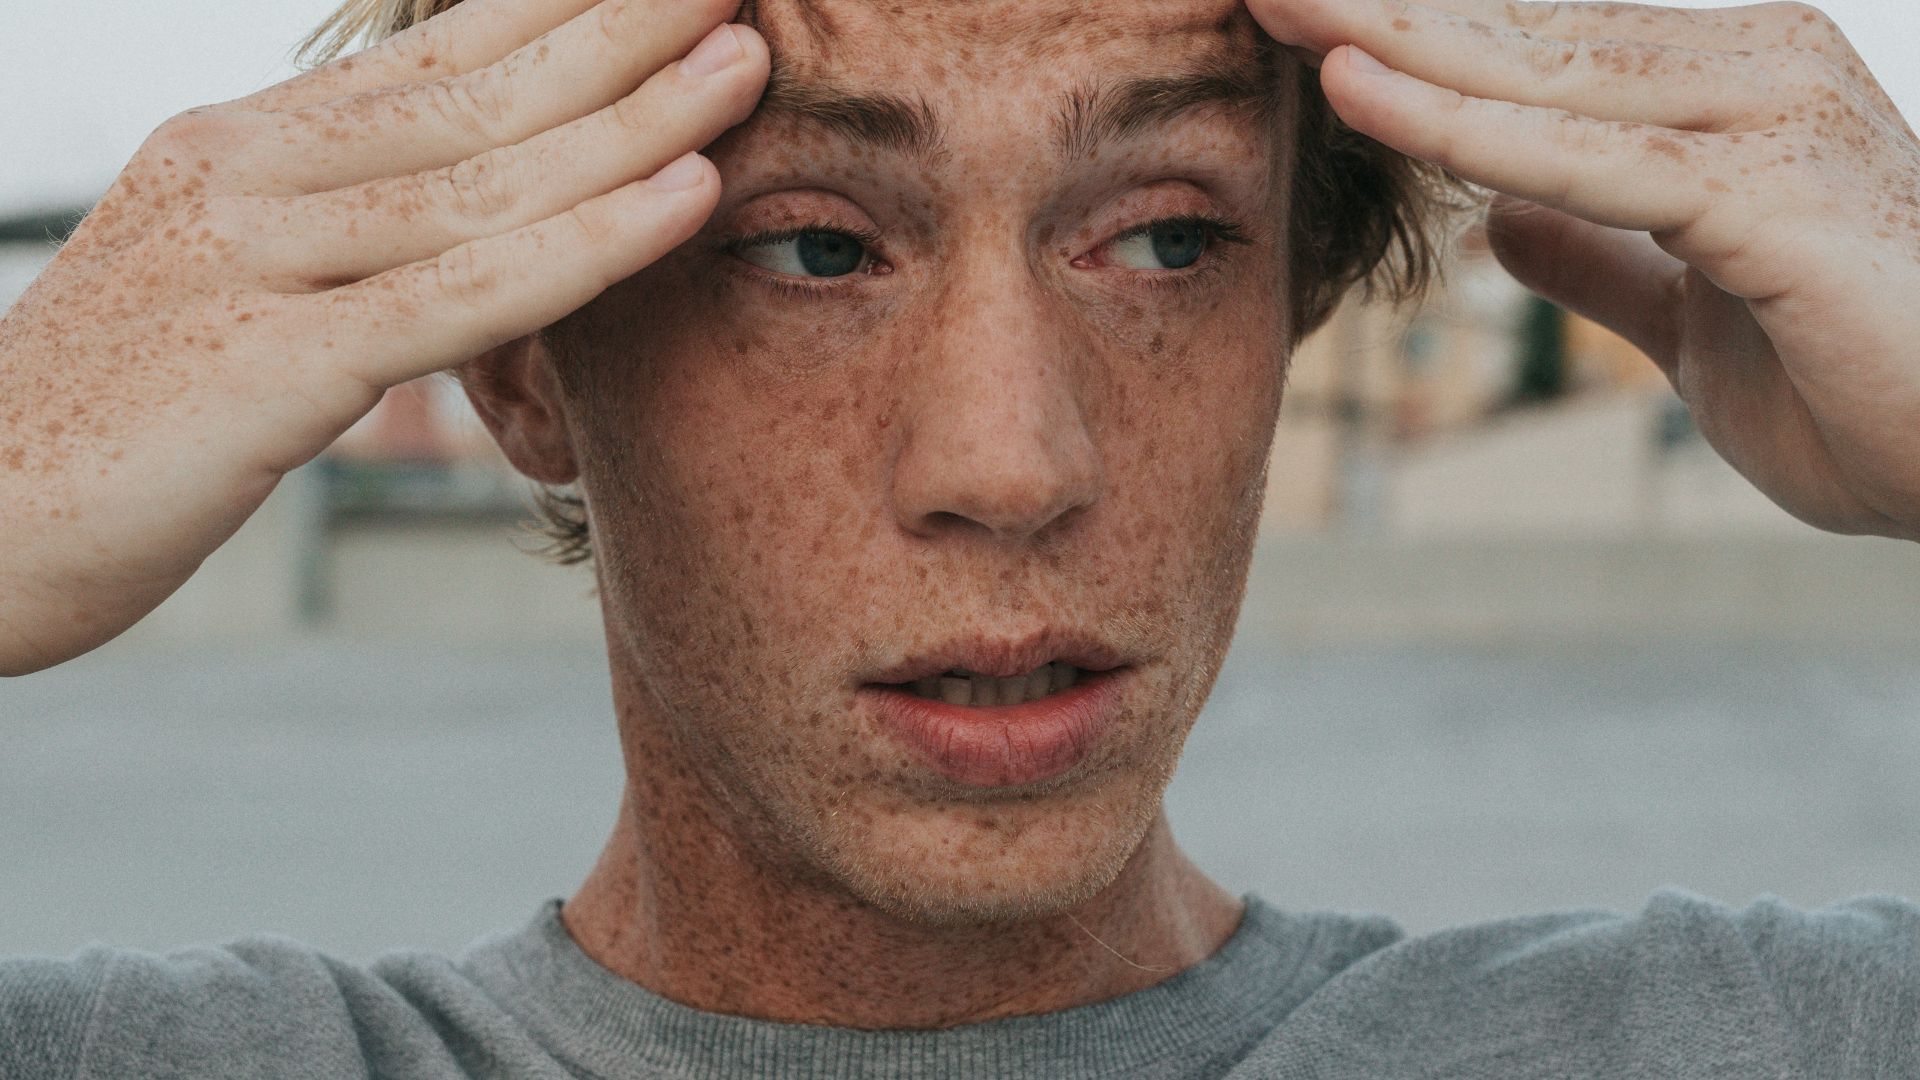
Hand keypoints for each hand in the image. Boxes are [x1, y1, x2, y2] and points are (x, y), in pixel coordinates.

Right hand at [0, 0, 768, 675]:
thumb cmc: (115, 418)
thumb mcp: (228, 288)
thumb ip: (339, 237)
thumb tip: (467, 212)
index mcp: (244, 148)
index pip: (436, 54)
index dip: (560, 6)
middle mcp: (248, 174)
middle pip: (478, 90)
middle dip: (622, 29)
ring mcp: (252, 260)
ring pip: (486, 179)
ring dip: (634, 118)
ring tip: (746, 63)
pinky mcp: (265, 365)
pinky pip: (459, 296)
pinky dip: (586, 244)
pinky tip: (684, 198)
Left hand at [1249, 0, 1919, 542]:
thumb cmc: (1858, 379)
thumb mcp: (1687, 315)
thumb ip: (1599, 256)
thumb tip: (1500, 221)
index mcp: (1716, 91)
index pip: (1529, 45)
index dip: (1409, 30)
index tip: (1300, 15)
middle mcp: (1745, 72)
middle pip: (1518, 29)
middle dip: (1376, 5)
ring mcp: (1761, 119)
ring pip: (1534, 72)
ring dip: (1390, 37)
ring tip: (1272, 0)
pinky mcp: (1766, 193)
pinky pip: (1580, 156)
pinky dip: (1460, 126)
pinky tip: (1357, 94)